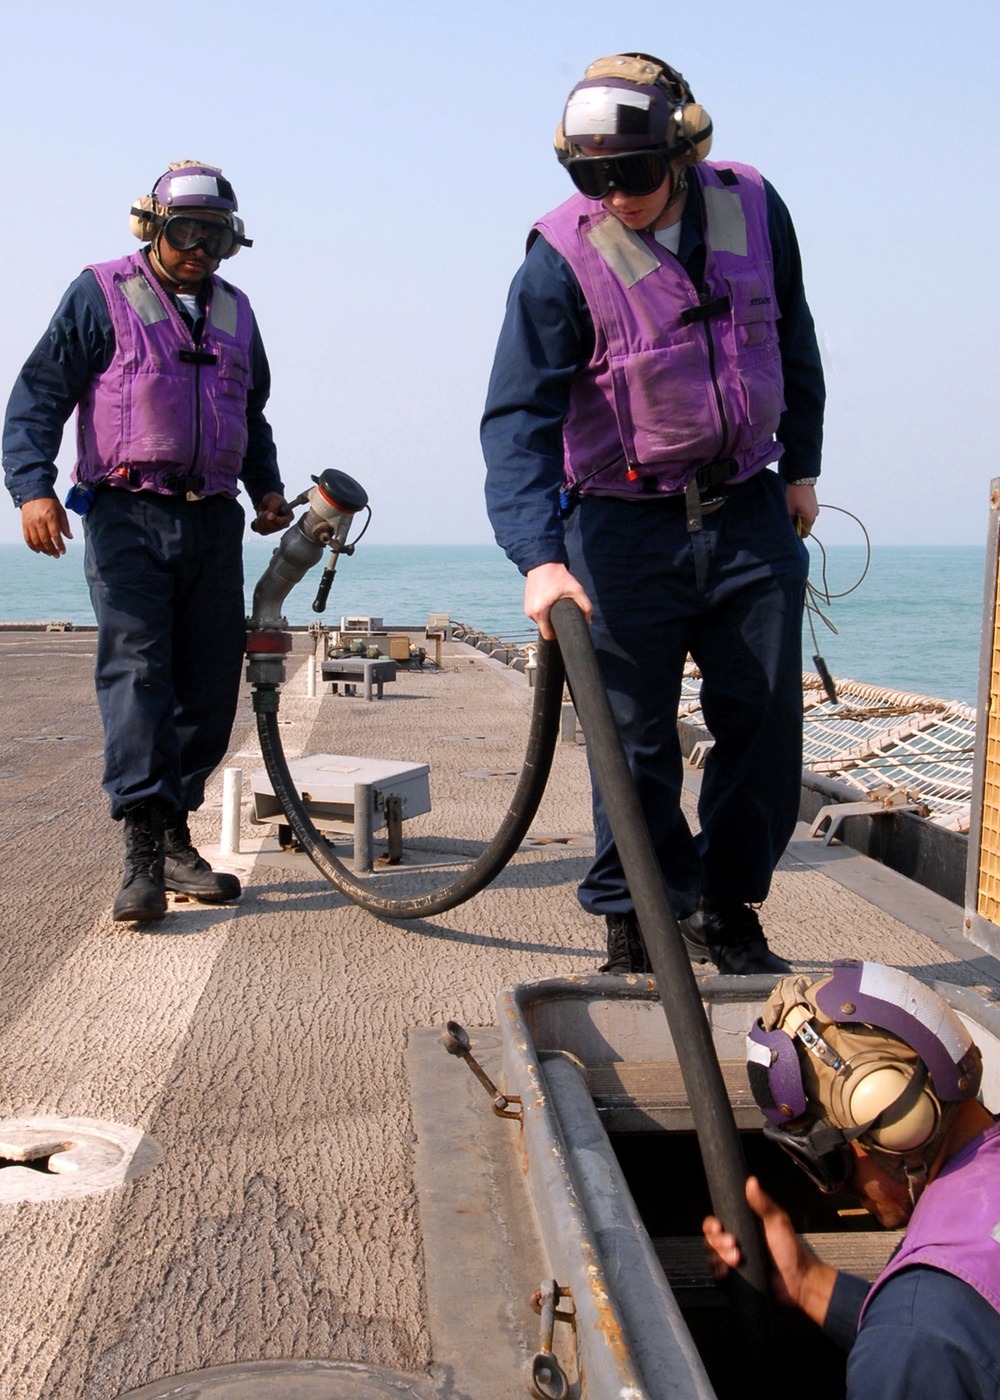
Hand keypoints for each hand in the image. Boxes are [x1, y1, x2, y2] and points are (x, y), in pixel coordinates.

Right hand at [21, 497, 72, 556]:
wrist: (34, 493)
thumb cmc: (50, 501)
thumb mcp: (61, 510)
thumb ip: (65, 525)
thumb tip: (69, 537)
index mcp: (50, 517)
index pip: (55, 535)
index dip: (60, 545)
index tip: (63, 551)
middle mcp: (39, 521)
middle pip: (45, 540)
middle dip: (52, 550)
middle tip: (57, 555)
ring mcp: (30, 523)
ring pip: (36, 541)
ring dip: (43, 550)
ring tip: (49, 553)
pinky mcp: (24, 524)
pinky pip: (27, 539)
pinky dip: (33, 546)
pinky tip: (39, 550)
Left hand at [252, 491, 292, 535]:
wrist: (266, 501)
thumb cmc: (273, 499)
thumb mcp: (274, 499)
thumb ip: (273, 507)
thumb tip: (271, 517)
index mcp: (289, 517)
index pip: (281, 523)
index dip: (272, 518)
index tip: (268, 511)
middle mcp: (283, 524)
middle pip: (272, 528)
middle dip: (264, 518)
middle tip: (265, 511)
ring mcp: (276, 528)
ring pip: (266, 531)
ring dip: (260, 521)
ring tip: (262, 514)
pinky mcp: (269, 530)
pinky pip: (261, 532)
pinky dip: (257, 525)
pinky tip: (258, 519)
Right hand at [524, 562, 592, 640]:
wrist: (542, 563)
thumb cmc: (558, 576)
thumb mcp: (576, 590)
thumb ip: (586, 607)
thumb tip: (588, 622)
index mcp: (540, 611)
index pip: (548, 635)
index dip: (558, 635)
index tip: (564, 628)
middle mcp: (531, 612)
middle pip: (545, 628)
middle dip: (554, 624)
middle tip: (563, 612)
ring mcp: (527, 609)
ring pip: (541, 622)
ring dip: (549, 617)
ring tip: (556, 604)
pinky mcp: (527, 604)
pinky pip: (537, 614)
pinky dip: (544, 611)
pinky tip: (550, 601)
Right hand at [702, 1176, 837, 1326]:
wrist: (799, 1281)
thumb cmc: (791, 1250)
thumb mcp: (777, 1222)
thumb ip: (763, 1204)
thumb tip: (751, 1181)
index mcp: (741, 1229)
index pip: (716, 1224)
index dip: (712, 1225)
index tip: (719, 1226)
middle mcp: (735, 1246)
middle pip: (711, 1241)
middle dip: (717, 1242)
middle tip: (733, 1244)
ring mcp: (734, 1264)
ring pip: (712, 1258)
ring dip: (718, 1258)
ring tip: (735, 1261)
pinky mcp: (736, 1281)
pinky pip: (718, 1278)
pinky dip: (719, 1274)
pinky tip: (727, 1273)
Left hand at [785, 483, 817, 537]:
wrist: (799, 475)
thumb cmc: (793, 492)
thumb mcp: (788, 509)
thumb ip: (789, 521)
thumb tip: (787, 529)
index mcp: (810, 518)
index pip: (804, 534)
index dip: (795, 534)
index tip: (787, 529)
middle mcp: (814, 513)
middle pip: (804, 525)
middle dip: (795, 523)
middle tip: (785, 517)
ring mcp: (814, 506)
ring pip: (803, 517)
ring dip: (796, 515)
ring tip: (788, 508)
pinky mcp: (811, 500)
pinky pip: (804, 509)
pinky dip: (798, 509)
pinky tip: (791, 503)